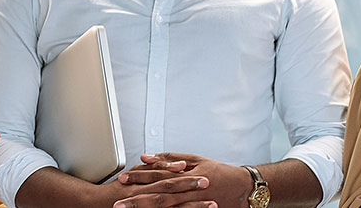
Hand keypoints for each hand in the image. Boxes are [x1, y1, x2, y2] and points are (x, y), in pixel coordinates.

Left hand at [111, 153, 246, 207]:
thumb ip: (170, 159)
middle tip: (118, 203)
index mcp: (186, 176)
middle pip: (158, 197)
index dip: (140, 178)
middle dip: (137, 201)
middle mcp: (188, 192)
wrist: (243, 188)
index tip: (123, 179)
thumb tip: (147, 157)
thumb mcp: (196, 160)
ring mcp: (192, 205)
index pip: (158, 177)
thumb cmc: (219, 172)